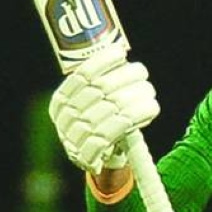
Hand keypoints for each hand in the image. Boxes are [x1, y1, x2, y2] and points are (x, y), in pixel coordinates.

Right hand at [49, 46, 159, 175]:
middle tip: (143, 75)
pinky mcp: (88, 156)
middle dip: (126, 79)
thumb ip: (101, 81)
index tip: (121, 53)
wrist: (95, 160)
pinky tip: (147, 112)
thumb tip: (119, 50)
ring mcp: (74, 138)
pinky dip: (134, 120)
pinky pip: (115, 134)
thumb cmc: (99, 124)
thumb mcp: (92, 102)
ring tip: (150, 95)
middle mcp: (65, 118)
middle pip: (100, 91)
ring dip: (136, 101)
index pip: (82, 75)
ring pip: (111, 112)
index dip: (102, 61)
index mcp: (62, 100)